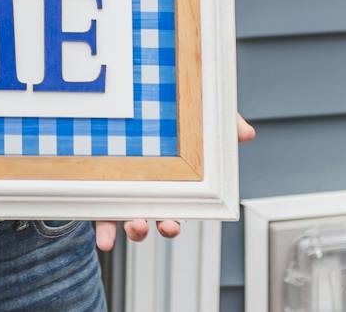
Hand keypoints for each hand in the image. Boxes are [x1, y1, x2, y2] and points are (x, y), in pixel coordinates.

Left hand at [94, 114, 256, 250]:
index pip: (179, 210)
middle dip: (161, 228)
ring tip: (136, 227)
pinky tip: (104, 240)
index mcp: (174, 186)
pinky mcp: (102, 186)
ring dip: (134, 231)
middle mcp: (150, 194)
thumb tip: (244, 133)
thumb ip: (222, 125)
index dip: (174, 221)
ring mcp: (125, 192)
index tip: (172, 223)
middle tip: (165, 225)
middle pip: (157, 220)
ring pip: (130, 221)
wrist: (132, 104)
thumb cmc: (173, 119)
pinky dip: (103, 229)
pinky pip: (101, 211)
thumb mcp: (198, 119)